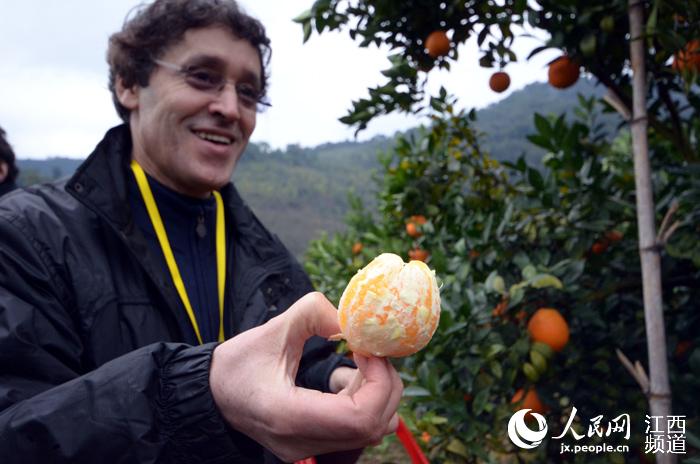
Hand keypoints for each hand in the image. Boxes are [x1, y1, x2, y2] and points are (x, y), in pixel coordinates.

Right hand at [209, 292, 402, 461]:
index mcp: (288, 415)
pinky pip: (356, 430)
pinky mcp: (312, 445)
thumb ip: (314, 313)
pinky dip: (363, 402)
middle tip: (369, 351)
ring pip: (371, 430)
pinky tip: (341, 382)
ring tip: (351, 366)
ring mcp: (307, 449)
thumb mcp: (273, 329)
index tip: (367, 349)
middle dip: (383, 383)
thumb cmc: (236, 363)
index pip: (360, 418)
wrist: (211, 394)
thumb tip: (352, 319)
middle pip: (373, 425)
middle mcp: (301, 441)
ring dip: (374, 393)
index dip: (377, 381)